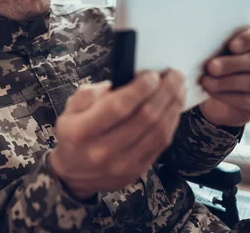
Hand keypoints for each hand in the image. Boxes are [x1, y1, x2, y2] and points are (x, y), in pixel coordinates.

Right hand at [49, 70, 184, 199]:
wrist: (73, 174)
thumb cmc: (74, 134)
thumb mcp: (71, 108)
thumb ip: (93, 93)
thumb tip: (124, 81)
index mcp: (82, 131)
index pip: (118, 107)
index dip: (140, 88)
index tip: (152, 74)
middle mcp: (102, 151)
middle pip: (144, 118)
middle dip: (164, 92)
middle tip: (173, 75)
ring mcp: (122, 165)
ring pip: (158, 132)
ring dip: (173, 106)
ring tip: (178, 87)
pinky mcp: (136, 172)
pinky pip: (161, 145)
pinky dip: (171, 122)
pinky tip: (174, 107)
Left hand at [199, 21, 249, 126]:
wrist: (212, 101)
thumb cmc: (213, 72)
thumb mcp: (212, 56)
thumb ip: (214, 45)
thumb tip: (199, 35)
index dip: (248, 39)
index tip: (231, 46)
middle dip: (230, 64)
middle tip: (211, 67)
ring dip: (226, 81)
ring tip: (207, 82)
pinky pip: (247, 99)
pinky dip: (226, 96)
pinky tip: (212, 92)